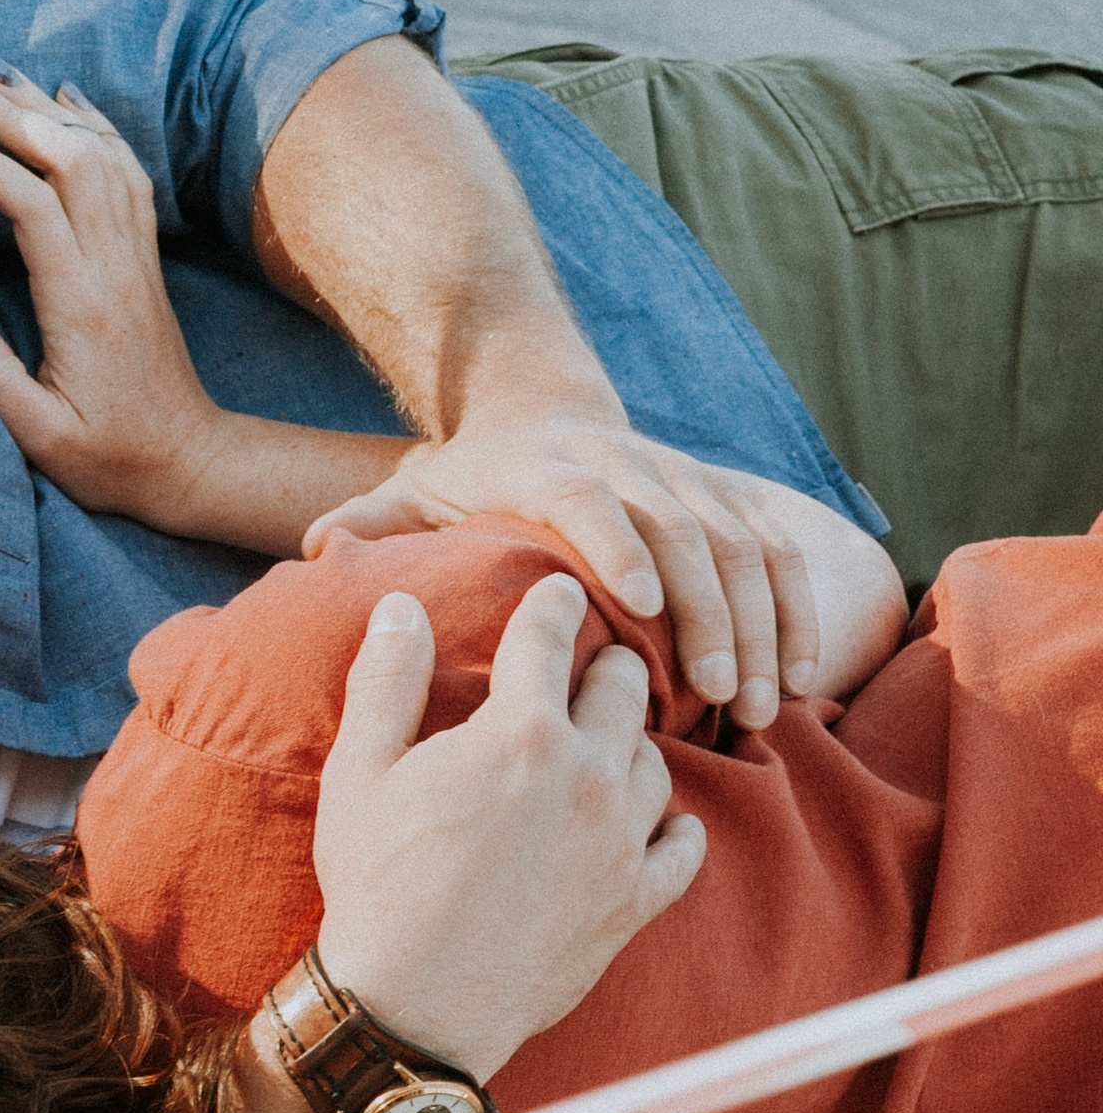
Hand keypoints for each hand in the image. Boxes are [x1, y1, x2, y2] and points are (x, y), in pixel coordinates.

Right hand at [0, 66, 237, 533]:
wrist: (187, 461)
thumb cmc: (110, 458)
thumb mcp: (40, 437)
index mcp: (82, 307)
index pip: (36, 209)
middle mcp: (116, 270)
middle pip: (74, 165)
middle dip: (19, 116)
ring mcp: (138, 260)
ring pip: (105, 159)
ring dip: (54, 113)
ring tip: (6, 78)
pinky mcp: (146, 261)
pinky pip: (130, 176)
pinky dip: (100, 130)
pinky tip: (72, 104)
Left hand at [305, 417, 825, 731]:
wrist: (544, 405)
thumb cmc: (474, 473)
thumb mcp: (417, 489)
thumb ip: (370, 522)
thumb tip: (310, 550)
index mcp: (553, 471)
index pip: (591, 501)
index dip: (619, 544)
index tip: (641, 604)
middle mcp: (631, 469)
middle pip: (684, 532)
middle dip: (709, 613)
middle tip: (714, 692)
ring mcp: (686, 482)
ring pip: (740, 549)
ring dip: (759, 627)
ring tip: (759, 706)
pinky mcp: (726, 501)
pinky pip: (777, 555)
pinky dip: (796, 614)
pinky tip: (802, 681)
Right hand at [309, 576, 704, 1083]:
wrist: (412, 1006)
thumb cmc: (375, 885)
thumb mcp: (360, 773)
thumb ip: (387, 680)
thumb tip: (399, 606)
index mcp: (519, 731)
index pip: (550, 637)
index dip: (553, 604)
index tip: (560, 590)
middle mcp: (586, 775)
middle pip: (625, 688)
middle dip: (608, 664)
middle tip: (592, 665)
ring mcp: (618, 841)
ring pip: (657, 764)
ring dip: (634, 746)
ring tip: (609, 746)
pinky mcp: (632, 902)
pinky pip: (683, 849)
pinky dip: (674, 830)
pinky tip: (656, 826)